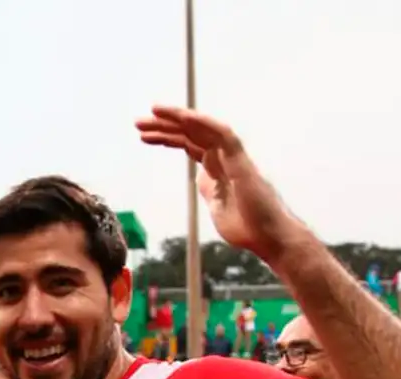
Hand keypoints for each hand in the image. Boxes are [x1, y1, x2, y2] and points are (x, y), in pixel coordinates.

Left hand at [135, 106, 301, 263]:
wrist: (269, 239)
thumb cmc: (247, 226)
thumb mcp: (217, 207)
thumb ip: (208, 189)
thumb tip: (200, 177)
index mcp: (216, 169)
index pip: (188, 145)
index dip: (167, 138)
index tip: (143, 136)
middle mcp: (224, 158)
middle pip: (191, 134)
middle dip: (164, 126)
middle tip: (137, 123)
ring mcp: (232, 157)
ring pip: (203, 129)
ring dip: (178, 119)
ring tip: (153, 111)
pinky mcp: (241, 161)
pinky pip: (222, 134)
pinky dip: (203, 123)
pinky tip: (183, 116)